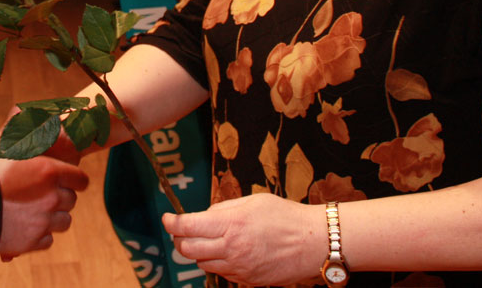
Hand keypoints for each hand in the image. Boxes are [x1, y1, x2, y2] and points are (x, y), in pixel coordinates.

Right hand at [0, 121, 88, 259]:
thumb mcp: (0, 141)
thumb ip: (16, 125)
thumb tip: (22, 108)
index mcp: (49, 171)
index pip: (80, 179)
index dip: (74, 178)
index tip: (67, 179)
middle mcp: (51, 198)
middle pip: (71, 201)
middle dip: (61, 197)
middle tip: (44, 194)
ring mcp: (43, 222)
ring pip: (63, 222)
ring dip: (53, 217)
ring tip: (35, 211)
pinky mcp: (31, 243)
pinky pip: (47, 240)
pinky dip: (39, 235)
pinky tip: (25, 226)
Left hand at [162, 193, 322, 285]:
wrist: (313, 242)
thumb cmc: (286, 217)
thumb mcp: (252, 201)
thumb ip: (224, 209)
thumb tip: (205, 216)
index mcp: (230, 224)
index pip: (187, 227)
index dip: (172, 222)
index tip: (168, 219)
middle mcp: (231, 249)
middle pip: (187, 250)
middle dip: (180, 240)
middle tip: (182, 231)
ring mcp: (239, 268)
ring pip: (202, 264)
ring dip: (198, 252)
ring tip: (208, 240)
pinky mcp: (248, 281)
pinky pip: (222, 273)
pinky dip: (217, 263)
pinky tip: (227, 252)